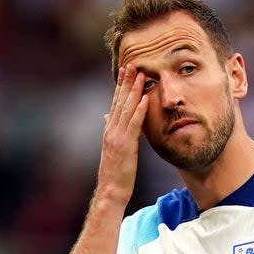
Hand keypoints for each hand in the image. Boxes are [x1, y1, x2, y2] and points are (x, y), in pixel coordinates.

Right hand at [96, 65, 149, 203]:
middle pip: (119, 101)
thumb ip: (111, 130)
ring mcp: (117, 136)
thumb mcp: (112, 148)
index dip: (120, 86)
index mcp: (109, 130)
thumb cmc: (115, 172)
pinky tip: (146, 98)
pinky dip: (140, 110)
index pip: (115, 103)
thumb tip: (107, 116)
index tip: (125, 71)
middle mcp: (111, 130)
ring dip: (134, 90)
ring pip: (126, 108)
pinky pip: (134, 124)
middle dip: (126, 82)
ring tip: (140, 74)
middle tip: (132, 63)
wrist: (111, 190)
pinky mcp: (126, 145)